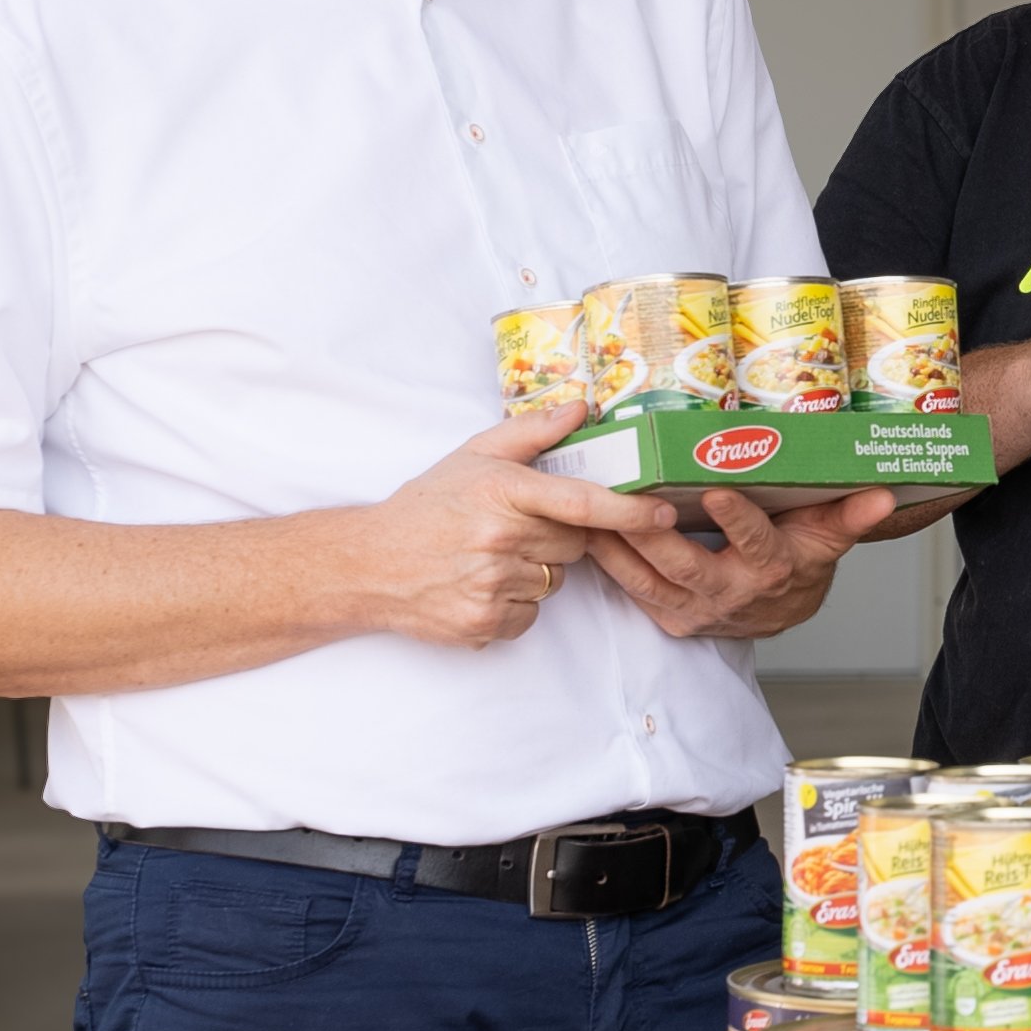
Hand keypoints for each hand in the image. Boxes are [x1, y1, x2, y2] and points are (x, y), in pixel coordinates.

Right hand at [349, 403, 677, 650]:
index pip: (580, 502)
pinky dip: (515, 605)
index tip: (663, 512)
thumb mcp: (474, 456)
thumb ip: (532, 432)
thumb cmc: (427, 505)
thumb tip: (582, 407)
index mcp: (502, 493)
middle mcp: (499, 539)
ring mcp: (490, 585)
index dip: (627, 510)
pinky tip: (481, 585)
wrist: (367, 563)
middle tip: (517, 528)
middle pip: (575, 545)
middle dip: (559, 537)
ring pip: (555, 582)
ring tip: (491, 557)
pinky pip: (530, 615)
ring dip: (535, 571)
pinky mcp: (482, 623)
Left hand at [585, 485, 900, 640]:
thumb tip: (884, 496)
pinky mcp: (671, 617)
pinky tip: (586, 533)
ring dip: (616, 547)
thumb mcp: (829, 535)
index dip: (737, 522)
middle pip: (684, 564)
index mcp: (771, 569)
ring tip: (589, 511)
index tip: (718, 492)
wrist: (784, 608)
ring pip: (648, 580)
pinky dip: (608, 564)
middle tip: (624, 497)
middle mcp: (731, 595)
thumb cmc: (801, 557)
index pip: (756, 544)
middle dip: (650, 532)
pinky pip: (633, 591)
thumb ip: (851, 515)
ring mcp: (696, 610)